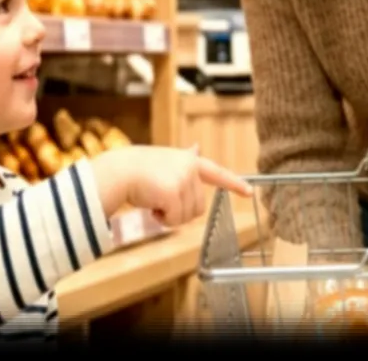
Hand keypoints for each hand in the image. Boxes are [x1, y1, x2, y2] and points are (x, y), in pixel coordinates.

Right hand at [91, 145, 252, 225]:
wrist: (118, 172)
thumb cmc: (136, 168)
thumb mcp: (165, 160)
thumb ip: (184, 159)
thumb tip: (197, 148)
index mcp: (189, 160)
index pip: (216, 172)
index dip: (234, 183)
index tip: (249, 192)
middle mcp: (189, 168)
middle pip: (198, 206)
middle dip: (180, 210)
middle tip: (160, 202)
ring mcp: (183, 180)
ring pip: (188, 215)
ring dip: (170, 216)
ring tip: (154, 201)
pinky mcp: (174, 193)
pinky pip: (176, 219)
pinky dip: (163, 219)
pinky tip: (151, 207)